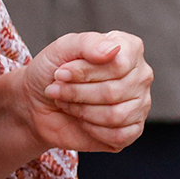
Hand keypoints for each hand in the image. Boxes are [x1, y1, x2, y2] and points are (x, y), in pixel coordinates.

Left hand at [8, 30, 152, 152]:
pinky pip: (119, 135)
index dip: (85, 72)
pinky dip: (92, 130)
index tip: (60, 72)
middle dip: (77, 93)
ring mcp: (139, 103)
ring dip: (82, 112)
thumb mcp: (63, 48)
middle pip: (115, 91)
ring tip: (66, 104)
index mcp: (129, 48)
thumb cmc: (54, 71)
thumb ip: (88, 43)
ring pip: (116, 115)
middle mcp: (140, 75)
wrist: (39, 103)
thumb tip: (113, 50)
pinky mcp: (132, 129)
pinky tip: (82, 121)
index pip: (119, 64)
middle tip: (56, 90)